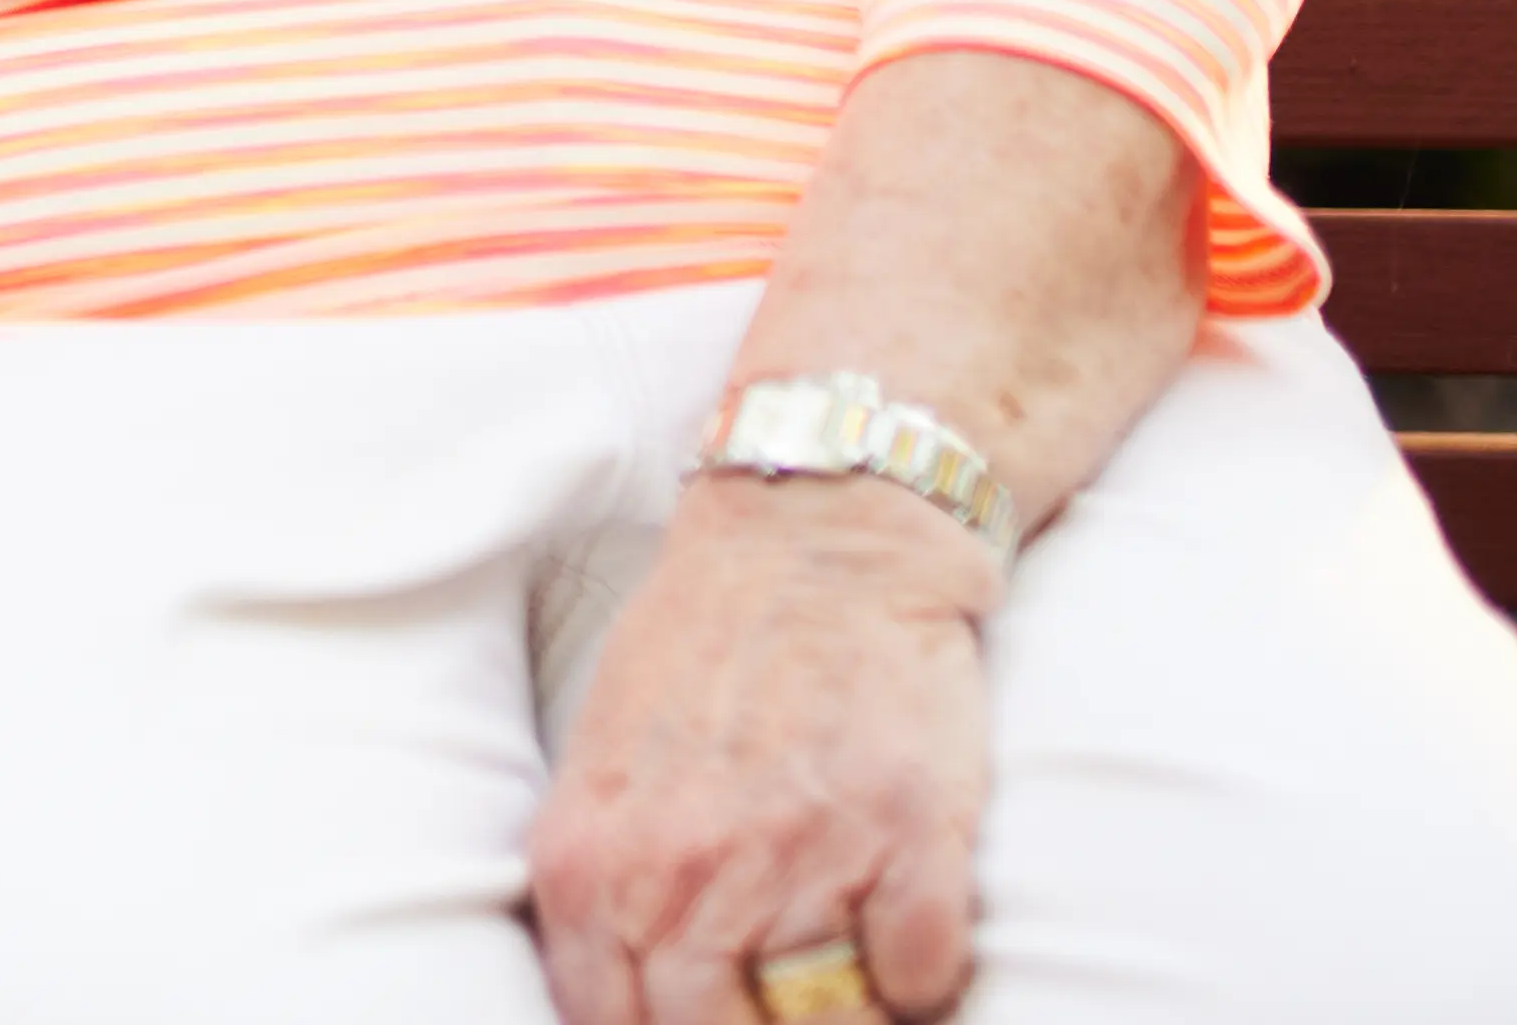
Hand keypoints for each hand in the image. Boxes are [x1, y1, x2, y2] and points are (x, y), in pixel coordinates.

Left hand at [519, 485, 996, 1024]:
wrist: (817, 539)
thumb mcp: (601, 765)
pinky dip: (924, 976)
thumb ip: (600, 886)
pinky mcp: (907, 839)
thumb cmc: (705, 647)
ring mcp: (796, 861)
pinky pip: (922, 980)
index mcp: (593, 861)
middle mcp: (684, 873)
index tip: (713, 1020)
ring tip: (855, 975)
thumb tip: (616, 1002)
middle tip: (794, 1003)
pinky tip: (909, 928)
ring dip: (854, 1016)